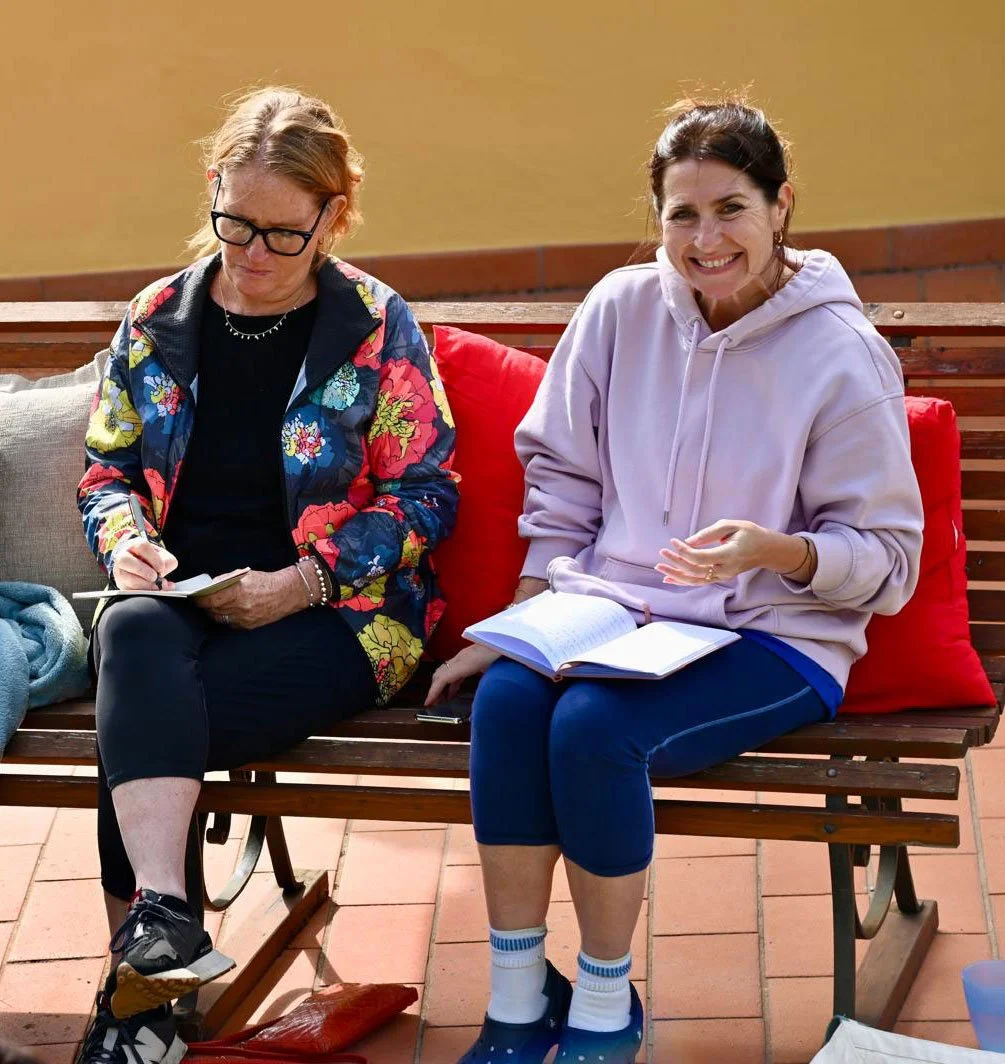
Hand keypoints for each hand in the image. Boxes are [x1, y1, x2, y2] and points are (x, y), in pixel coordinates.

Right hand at [112, 538, 177, 589]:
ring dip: (141, 583)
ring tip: (154, 587)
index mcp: (136, 545)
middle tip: (154, 577)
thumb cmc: (153, 559)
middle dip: (141, 570)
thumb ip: (167, 564)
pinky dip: (140, 592)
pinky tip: (150, 592)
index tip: (161, 568)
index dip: (153, 558)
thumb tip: (164, 581)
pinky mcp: (121, 583)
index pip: (142, 546)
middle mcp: (123, 555)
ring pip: (123, 575)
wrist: (142, 566)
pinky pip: (126, 588)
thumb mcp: (164, 557)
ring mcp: (119, 570)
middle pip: (125, 560)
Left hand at [196, 568, 300, 629]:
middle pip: (212, 609)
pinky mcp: (248, 626)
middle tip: (201, 599)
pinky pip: (229, 623)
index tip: (194, 595)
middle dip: (205, 604)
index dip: (199, 598)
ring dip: (213, 611)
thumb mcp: (245, 575)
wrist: (287, 593)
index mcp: (238, 592)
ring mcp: (244, 619)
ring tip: (212, 605)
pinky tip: (226, 610)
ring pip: (219, 618)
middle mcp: (240, 608)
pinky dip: (225, 617)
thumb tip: (210, 586)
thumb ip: (226, 580)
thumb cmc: (266, 581)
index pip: (209, 599)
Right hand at [425, 644, 500, 704]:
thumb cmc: (506, 654)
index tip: (427, 703)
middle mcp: (462, 657)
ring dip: (441, 685)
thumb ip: (486, 690)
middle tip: (432, 704)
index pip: (443, 677)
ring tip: (440, 701)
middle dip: (434, 689)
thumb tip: (479, 709)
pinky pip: (454, 669)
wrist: (511, 638)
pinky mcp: (470, 655)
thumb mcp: (497, 674)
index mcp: (467, 662)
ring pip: (446, 671)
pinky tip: (453, 691)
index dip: (433, 691)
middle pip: (440, 673)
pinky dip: (450, 681)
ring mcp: (465, 655)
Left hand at [656, 519, 784, 584]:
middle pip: (695, 571)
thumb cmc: (749, 533)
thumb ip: (709, 533)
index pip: (701, 558)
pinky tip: (670, 579)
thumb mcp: (732, 526)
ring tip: (660, 568)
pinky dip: (683, 581)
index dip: (684, 551)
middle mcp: (725, 569)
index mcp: (729, 555)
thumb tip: (689, 541)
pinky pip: (699, 582)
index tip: (673, 541)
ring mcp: (723, 576)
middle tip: (662, 552)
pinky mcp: (720, 578)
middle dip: (676, 562)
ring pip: (695, 580)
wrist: (766, 550)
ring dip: (676, 575)